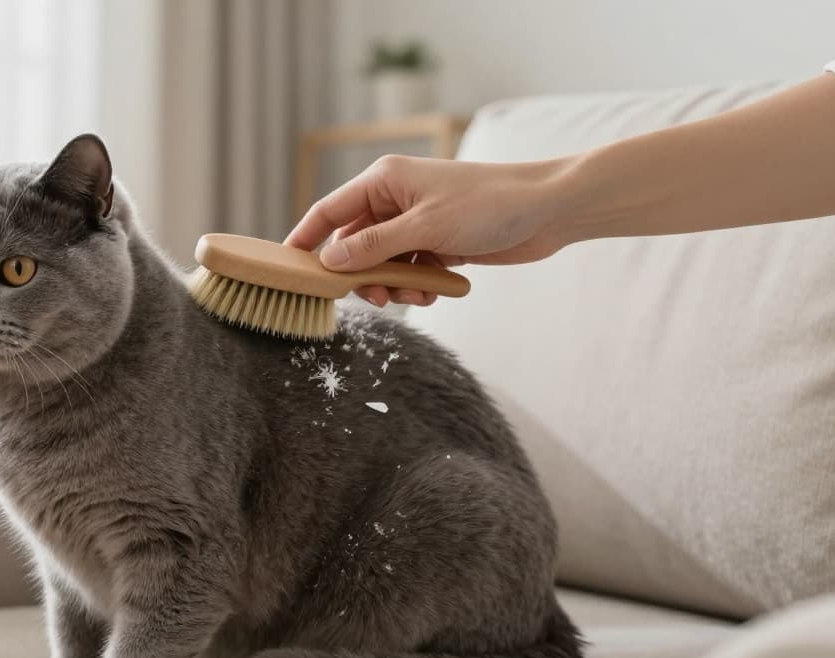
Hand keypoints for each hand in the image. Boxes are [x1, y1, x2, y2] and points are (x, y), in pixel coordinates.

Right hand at [285, 154, 573, 305]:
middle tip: (378, 298)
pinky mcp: (436, 242)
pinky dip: (416, 285)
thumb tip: (329, 262)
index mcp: (384, 181)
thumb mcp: (424, 228)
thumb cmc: (489, 204)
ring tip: (417, 295)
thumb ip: (373, 247)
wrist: (548, 211)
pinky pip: (408, 269)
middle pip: (353, 245)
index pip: (328, 212)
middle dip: (362, 275)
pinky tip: (437, 290)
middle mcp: (394, 199)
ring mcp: (415, 222)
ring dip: (393, 284)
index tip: (286, 269)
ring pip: (381, 263)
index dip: (305, 240)